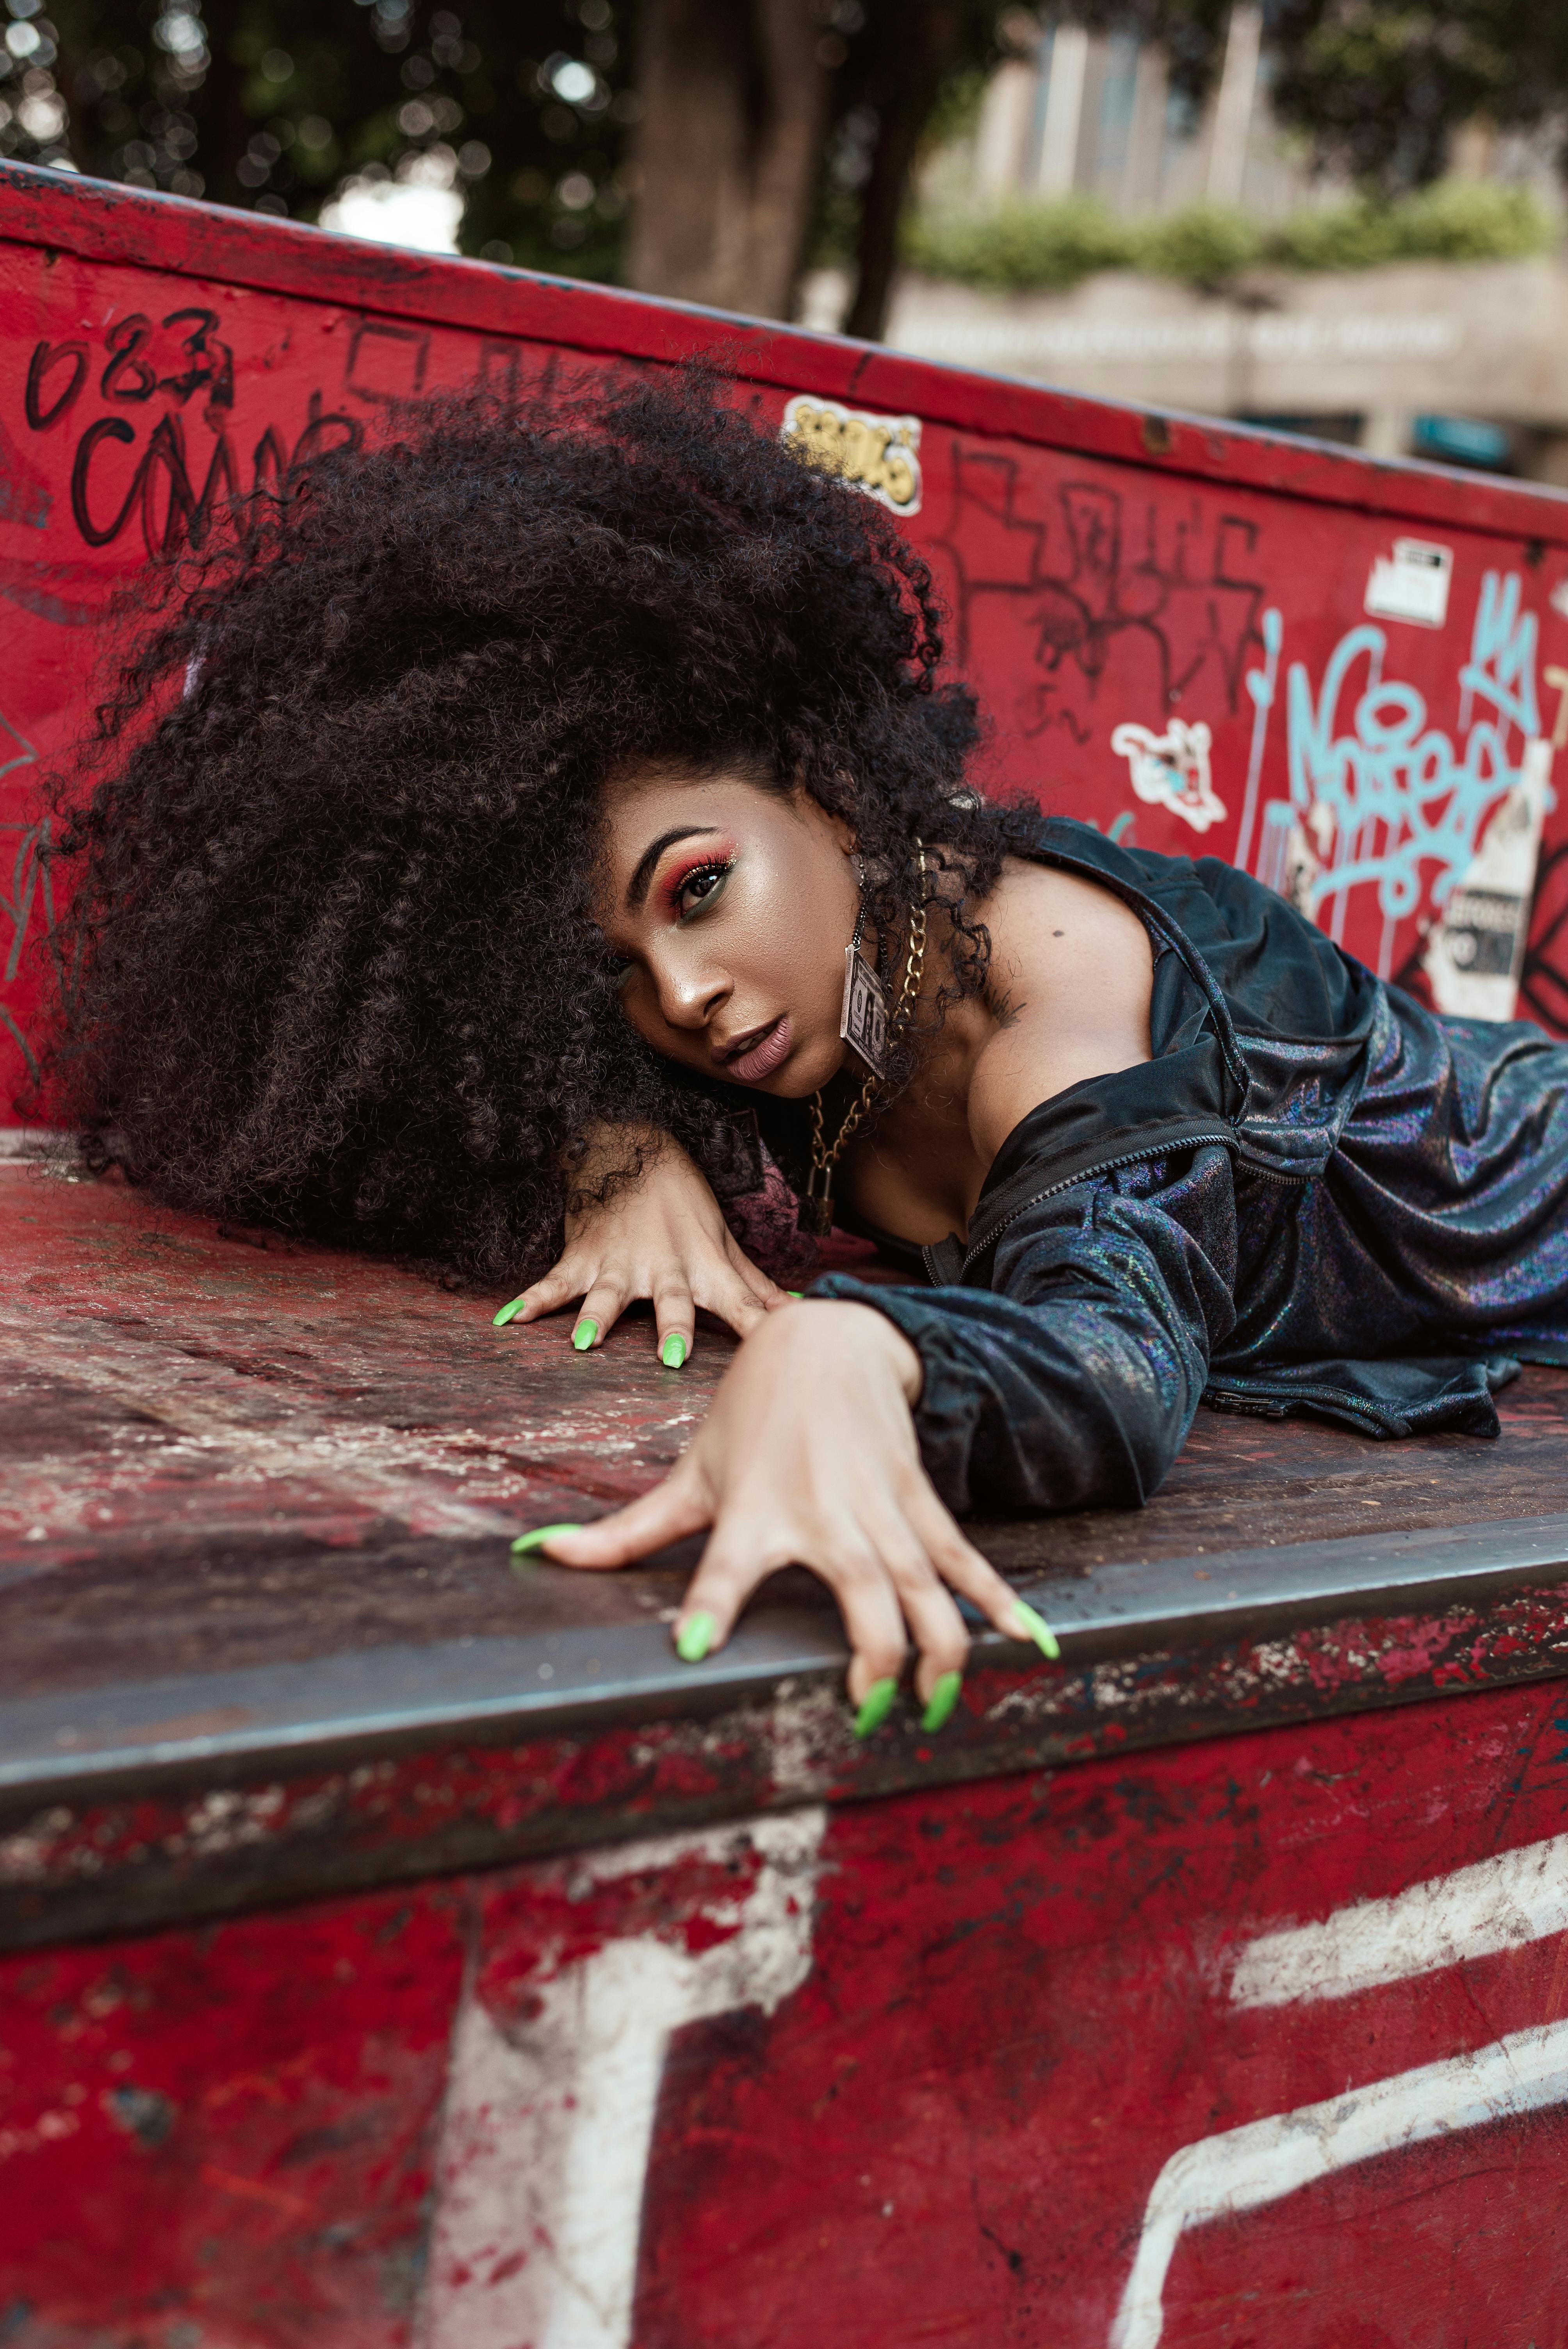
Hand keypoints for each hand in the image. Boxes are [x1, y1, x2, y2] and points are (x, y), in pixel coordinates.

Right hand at [497, 1126, 786, 1362]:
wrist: (634, 1150)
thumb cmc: (685, 1205)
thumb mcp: (724, 1244)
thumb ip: (756, 1286)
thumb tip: (800, 1311)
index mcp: (705, 1269)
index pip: (740, 1303)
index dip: (758, 1325)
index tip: (775, 1348)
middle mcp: (665, 1268)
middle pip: (672, 1301)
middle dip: (672, 1326)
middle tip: (673, 1356)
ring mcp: (622, 1263)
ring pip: (611, 1294)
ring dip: (597, 1316)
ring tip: (586, 1342)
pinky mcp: (584, 1256)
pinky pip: (555, 1282)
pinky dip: (531, 1300)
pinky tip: (509, 1320)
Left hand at [536, 1302, 1038, 1726]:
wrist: (826, 1343)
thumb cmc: (747, 1420)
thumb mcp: (688, 1476)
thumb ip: (623, 1532)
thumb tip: (536, 1556)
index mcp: (755, 1514)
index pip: (723, 1568)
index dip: (709, 1605)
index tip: (693, 1648)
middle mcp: (825, 1517)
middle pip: (863, 1599)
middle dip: (871, 1659)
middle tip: (862, 1712)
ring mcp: (882, 1513)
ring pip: (927, 1591)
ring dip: (939, 1651)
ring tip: (934, 1706)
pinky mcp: (920, 1508)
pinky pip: (966, 1564)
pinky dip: (1001, 1606)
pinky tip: (1030, 1645)